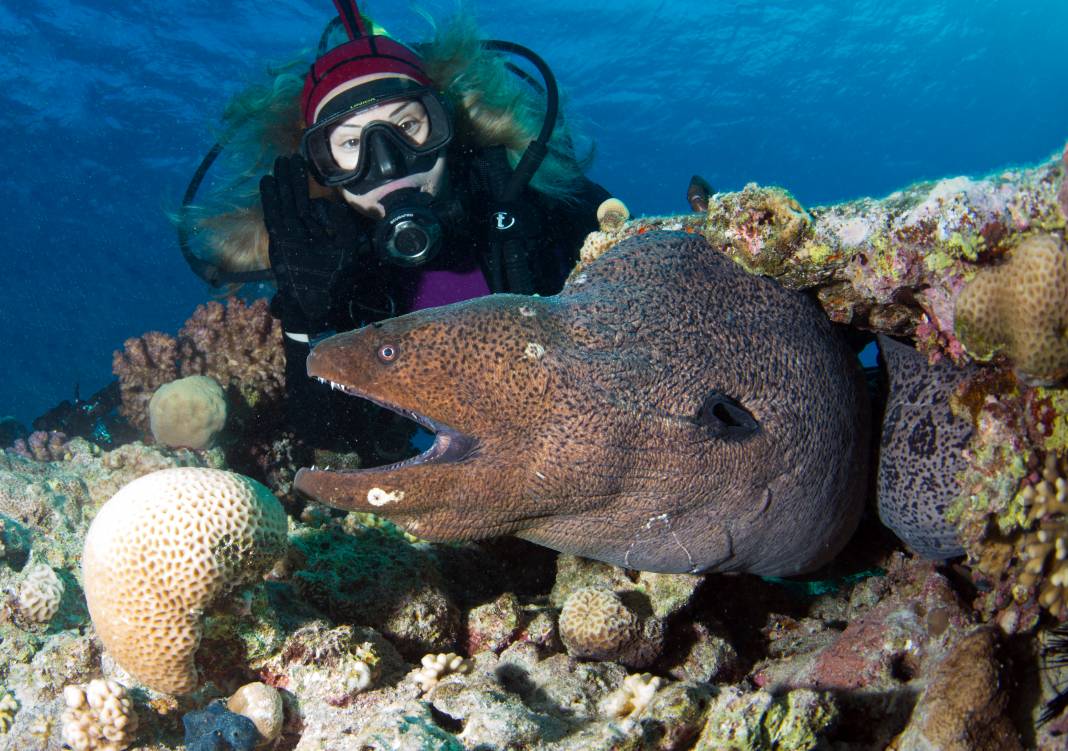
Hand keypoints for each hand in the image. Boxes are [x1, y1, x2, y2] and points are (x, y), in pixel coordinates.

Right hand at [259, 154, 361, 332]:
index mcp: (319, 232)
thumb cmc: (335, 277)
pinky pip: (274, 214)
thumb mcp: (345, 245)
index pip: (312, 204)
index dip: (308, 186)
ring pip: (285, 203)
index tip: (306, 165)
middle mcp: (303, 231)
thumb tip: (331, 204)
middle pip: (296, 199)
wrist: (317, 301)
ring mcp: (290, 234)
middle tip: (289, 157)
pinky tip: (267, 181)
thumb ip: (341, 223)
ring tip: (278, 162)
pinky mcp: (280, 240)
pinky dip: (270, 199)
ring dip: (282, 183)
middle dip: (293, 178)